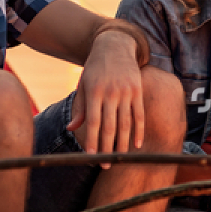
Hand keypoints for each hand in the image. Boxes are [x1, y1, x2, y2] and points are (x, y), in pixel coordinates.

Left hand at [68, 31, 144, 161]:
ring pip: (126, 123)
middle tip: (106, 165)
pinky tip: (137, 145)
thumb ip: (80, 108)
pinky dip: (139, 131)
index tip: (91, 156)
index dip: (92, 140)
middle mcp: (111, 92)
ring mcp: (126, 92)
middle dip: (107, 147)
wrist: (114, 46)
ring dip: (123, 143)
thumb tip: (71, 128)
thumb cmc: (95, 69)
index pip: (93, 121)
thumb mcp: (83, 85)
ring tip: (120, 158)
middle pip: (110, 126)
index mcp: (94, 92)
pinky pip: (139, 115)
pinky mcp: (138, 91)